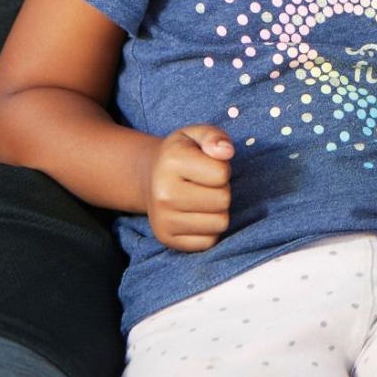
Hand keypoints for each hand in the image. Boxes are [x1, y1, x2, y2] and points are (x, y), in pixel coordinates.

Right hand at [144, 124, 232, 250]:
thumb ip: (214, 136)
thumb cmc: (181, 155)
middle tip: (206, 184)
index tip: (208, 166)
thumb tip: (227, 152)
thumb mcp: (195, 134)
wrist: (150, 178)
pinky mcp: (167, 240)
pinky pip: (209, 241)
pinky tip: (196, 214)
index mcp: (171, 162)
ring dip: (218, 210)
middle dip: (221, 190)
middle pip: (223, 200)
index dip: (222, 169)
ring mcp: (163, 220)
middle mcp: (163, 193)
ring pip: (220, 223)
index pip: (222, 174)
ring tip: (202, 198)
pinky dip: (209, 229)